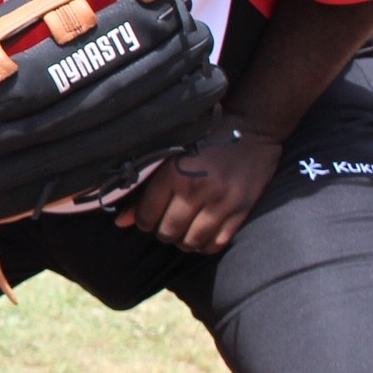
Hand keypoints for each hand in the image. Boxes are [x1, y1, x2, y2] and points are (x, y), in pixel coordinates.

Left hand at [116, 118, 282, 252]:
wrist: (251, 127)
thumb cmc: (204, 140)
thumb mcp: (171, 157)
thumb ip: (145, 189)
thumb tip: (121, 222)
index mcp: (175, 173)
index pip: (147, 215)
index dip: (143, 221)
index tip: (147, 218)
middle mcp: (198, 189)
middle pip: (168, 232)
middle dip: (162, 231)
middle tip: (165, 223)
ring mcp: (222, 202)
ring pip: (191, 242)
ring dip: (182, 241)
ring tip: (183, 230)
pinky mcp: (242, 210)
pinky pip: (217, 243)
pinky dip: (205, 245)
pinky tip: (201, 234)